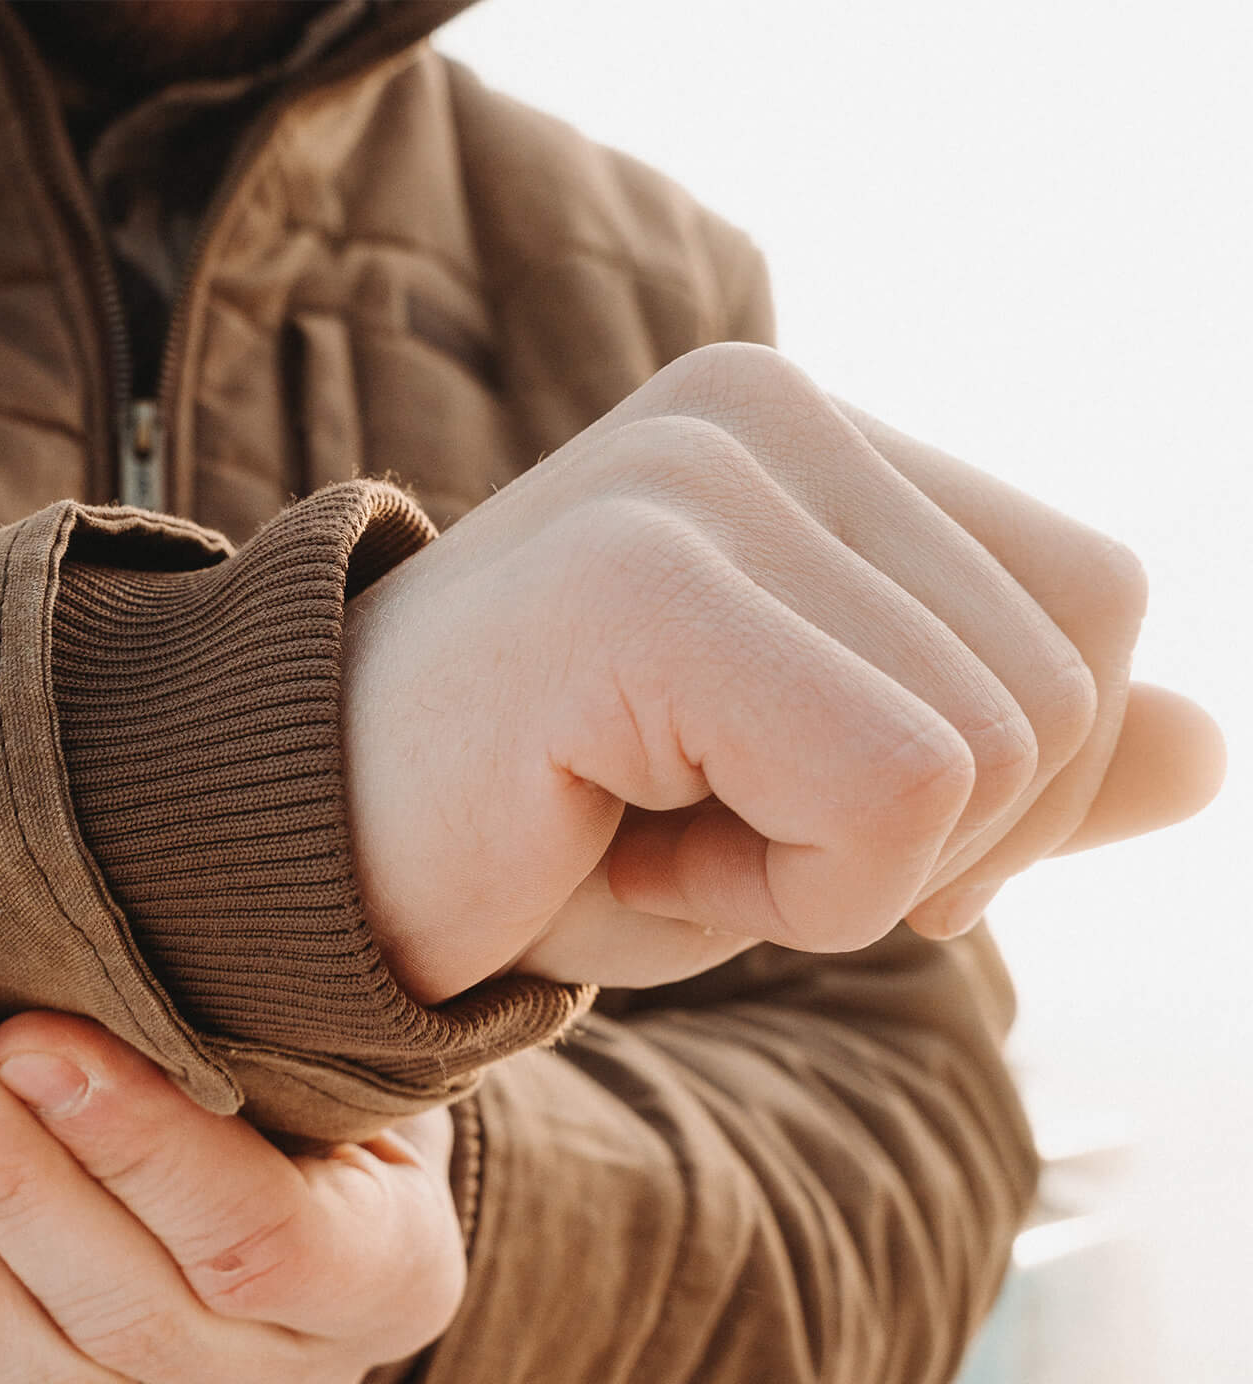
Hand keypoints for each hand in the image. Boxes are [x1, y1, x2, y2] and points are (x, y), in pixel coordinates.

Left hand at [0, 1012, 464, 1383]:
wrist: (298, 1156)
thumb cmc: (309, 1058)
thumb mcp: (334, 1030)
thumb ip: (276, 1015)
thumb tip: (163, 935)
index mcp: (390, 1276)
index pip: (265, 1237)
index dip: (140, 1147)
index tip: (28, 1040)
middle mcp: (296, 1374)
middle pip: (139, 1313)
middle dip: (9, 1183)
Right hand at [342, 342, 1226, 1000]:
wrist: (297, 877)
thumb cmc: (540, 843)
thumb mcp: (809, 820)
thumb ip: (1006, 772)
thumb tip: (1213, 752)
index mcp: (811, 441)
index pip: (1088, 605)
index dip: (991, 787)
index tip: (788, 829)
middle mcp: (771, 411)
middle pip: (1077, 672)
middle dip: (929, 848)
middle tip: (710, 845)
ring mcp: (708, 474)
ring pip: (1003, 743)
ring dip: (848, 878)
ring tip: (657, 839)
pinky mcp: (653, 573)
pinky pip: (896, 791)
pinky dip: (804, 897)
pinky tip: (634, 854)